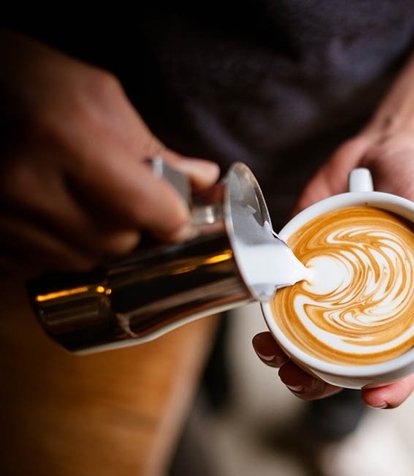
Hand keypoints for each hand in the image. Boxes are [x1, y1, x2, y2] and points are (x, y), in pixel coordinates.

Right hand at [0, 31, 218, 275]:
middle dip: (134, 225)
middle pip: (117, 242)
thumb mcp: (98, 97)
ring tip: (83, 199)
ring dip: (97, 240)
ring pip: (84, 260)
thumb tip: (202, 181)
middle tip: (124, 196)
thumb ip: (152, 146)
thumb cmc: (29, 80)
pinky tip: (53, 213)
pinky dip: (60, 247)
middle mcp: (26, 186)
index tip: (177, 213)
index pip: (144, 208)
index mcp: (65, 141)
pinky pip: (44, 266)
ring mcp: (0, 219)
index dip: (172, 217)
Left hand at [252, 131, 413, 407]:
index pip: (404, 361)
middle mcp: (367, 309)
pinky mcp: (304, 269)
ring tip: (270, 353)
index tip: (374, 398)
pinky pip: (286, 303)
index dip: (393, 386)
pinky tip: (261, 323)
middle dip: (321, 383)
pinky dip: (272, 319)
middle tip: (299, 378)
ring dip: (288, 359)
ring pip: (309, 343)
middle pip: (346, 365)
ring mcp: (333, 292)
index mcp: (407, 308)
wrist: (379, 150)